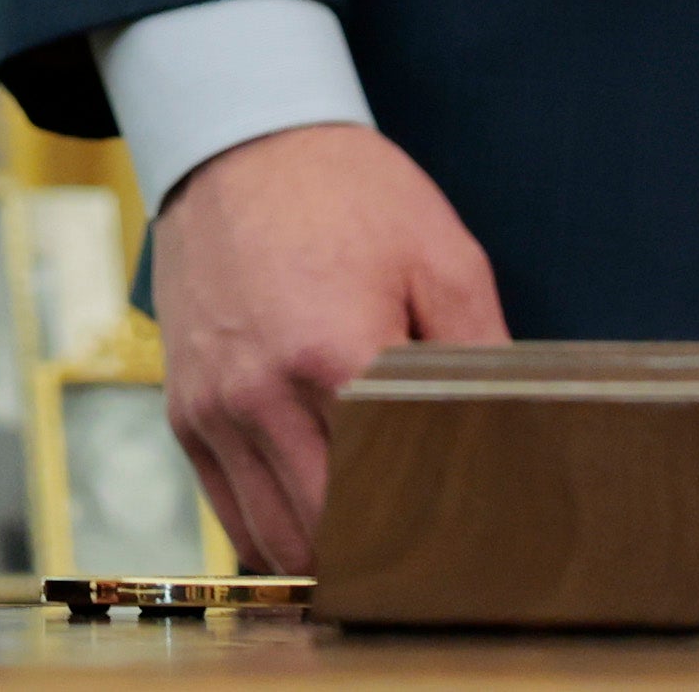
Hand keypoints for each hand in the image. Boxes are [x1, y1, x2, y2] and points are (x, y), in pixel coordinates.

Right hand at [147, 123, 504, 571]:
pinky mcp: (184, 409)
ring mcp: (214, 408)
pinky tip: (316, 520)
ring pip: (273, 539)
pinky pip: (227, 510)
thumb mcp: (439, 255)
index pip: (387, 495)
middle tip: (428, 553)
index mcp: (332, 355)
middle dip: (379, 555)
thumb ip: (480, 354)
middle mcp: (260, 395)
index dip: (431, 531)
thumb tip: (515, 438)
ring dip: (323, 555)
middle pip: (327, 537)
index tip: (466, 543)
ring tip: (373, 544)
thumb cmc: (345, 193)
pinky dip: (271, 530)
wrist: (236, 142)